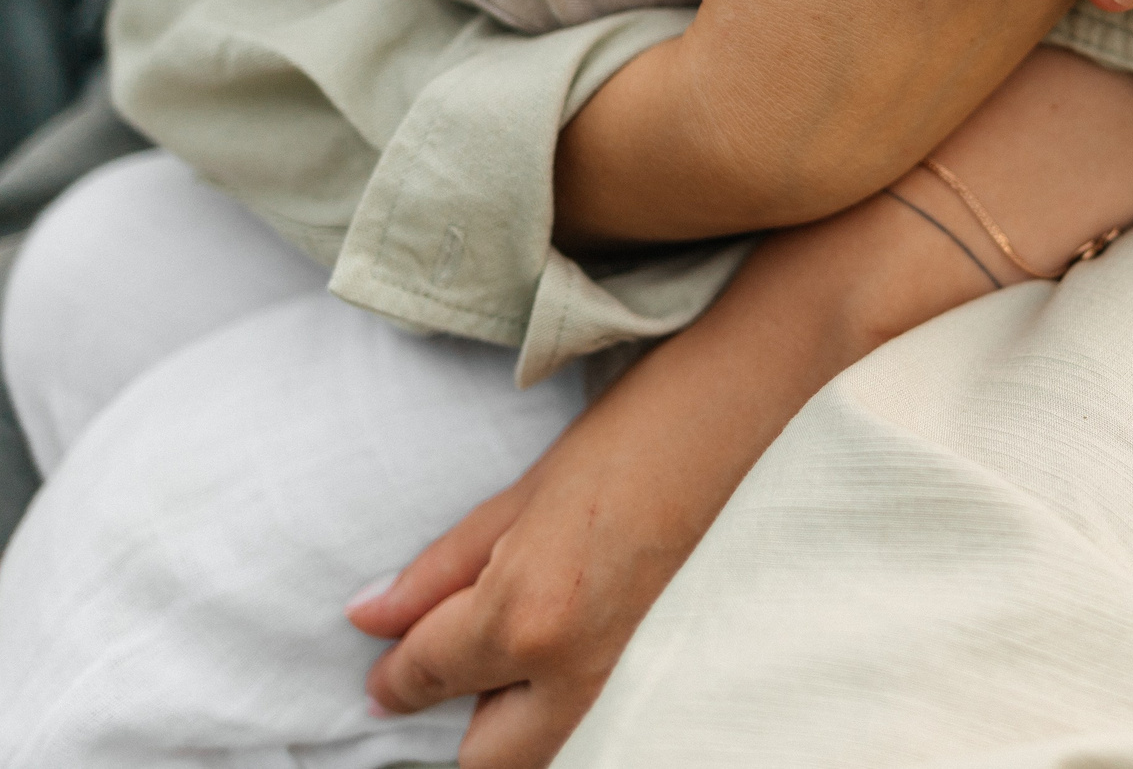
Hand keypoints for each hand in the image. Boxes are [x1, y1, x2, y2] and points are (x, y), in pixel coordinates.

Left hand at [350, 186, 997, 768]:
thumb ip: (443, 565)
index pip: (427, 677)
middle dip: (458, 722)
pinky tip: (572, 648)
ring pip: (545, 753)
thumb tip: (371, 618)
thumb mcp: (529, 488)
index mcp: (527, 612)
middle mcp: (574, 667)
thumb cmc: (647, 424)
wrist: (761, 401)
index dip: (395, 672)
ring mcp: (630, 677)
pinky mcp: (673, 671)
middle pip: (485, 760)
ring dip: (516, 722)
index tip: (386, 663)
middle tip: (449, 665)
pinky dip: (571, 703)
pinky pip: (600, 718)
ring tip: (517, 652)